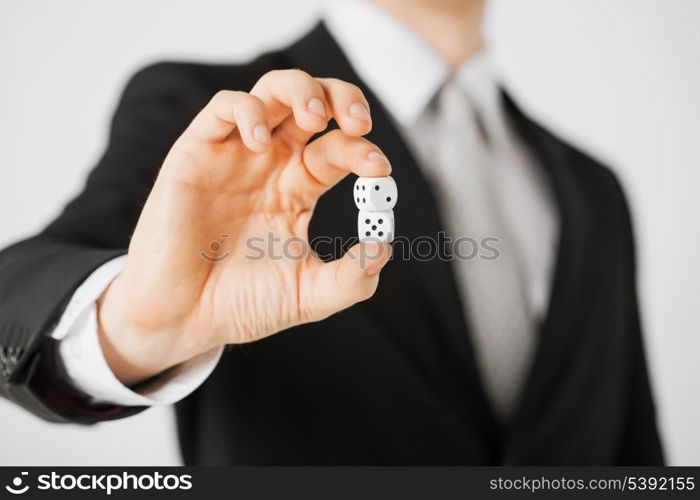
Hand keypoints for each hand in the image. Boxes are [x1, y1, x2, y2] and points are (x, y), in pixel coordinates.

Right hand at [97, 70, 391, 384]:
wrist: (185, 320)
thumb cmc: (243, 304)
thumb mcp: (310, 295)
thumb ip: (352, 278)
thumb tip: (384, 247)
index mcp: (298, 188)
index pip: (339, 149)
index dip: (363, 151)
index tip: (380, 169)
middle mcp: (271, 163)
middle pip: (313, 104)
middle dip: (342, 99)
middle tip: (359, 123)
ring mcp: (235, 154)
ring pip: (272, 91)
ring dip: (301, 91)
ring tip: (315, 118)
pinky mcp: (197, 153)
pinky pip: (223, 108)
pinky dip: (247, 111)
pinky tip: (261, 141)